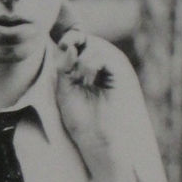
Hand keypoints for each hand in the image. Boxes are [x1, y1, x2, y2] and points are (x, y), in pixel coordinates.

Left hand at [55, 30, 131, 168]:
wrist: (98, 141)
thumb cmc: (83, 121)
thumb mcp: (65, 90)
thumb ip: (64, 67)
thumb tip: (68, 46)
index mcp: (90, 69)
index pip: (80, 43)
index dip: (68, 39)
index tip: (59, 45)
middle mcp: (104, 66)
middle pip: (88, 39)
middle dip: (73, 43)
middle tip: (66, 63)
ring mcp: (115, 68)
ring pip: (96, 45)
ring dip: (81, 58)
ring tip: (79, 78)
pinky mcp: (122, 73)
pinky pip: (105, 55)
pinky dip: (91, 63)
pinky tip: (87, 78)